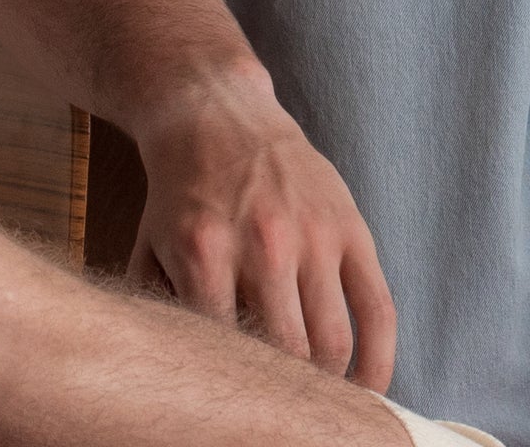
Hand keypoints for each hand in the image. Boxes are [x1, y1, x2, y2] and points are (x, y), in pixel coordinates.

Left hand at [127, 68, 396, 390]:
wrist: (216, 115)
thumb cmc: (181, 196)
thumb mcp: (150, 250)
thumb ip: (156, 312)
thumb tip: (167, 378)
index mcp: (205, 255)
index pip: (228, 353)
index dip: (237, 392)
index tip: (238, 412)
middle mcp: (262, 246)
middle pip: (285, 355)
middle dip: (284, 393)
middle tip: (280, 414)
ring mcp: (312, 236)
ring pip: (332, 342)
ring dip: (328, 385)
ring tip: (317, 403)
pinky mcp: (350, 228)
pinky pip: (377, 310)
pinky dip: (378, 361)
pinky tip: (368, 389)